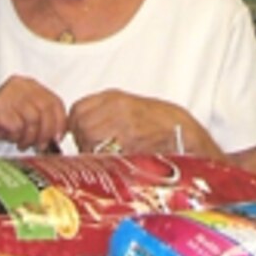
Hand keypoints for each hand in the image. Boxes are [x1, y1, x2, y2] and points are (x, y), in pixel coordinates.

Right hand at [0, 75, 67, 149]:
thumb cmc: (2, 124)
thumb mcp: (27, 117)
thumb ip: (43, 118)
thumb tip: (58, 135)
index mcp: (29, 85)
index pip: (54, 101)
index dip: (60, 122)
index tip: (58, 137)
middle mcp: (19, 85)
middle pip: (45, 109)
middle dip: (46, 132)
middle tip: (40, 145)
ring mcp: (7, 94)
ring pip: (32, 119)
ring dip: (30, 137)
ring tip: (22, 142)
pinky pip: (17, 126)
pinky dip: (16, 137)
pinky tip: (11, 138)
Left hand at [68, 91, 216, 158]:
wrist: (180, 130)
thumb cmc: (154, 121)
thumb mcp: (126, 106)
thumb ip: (102, 112)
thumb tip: (77, 128)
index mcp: (113, 96)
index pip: (77, 109)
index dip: (75, 125)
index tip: (80, 135)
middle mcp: (117, 107)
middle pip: (82, 126)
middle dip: (83, 140)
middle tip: (92, 149)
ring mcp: (124, 123)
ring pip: (91, 139)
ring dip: (92, 151)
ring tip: (104, 155)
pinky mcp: (132, 141)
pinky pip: (106, 152)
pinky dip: (106, 158)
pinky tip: (115, 159)